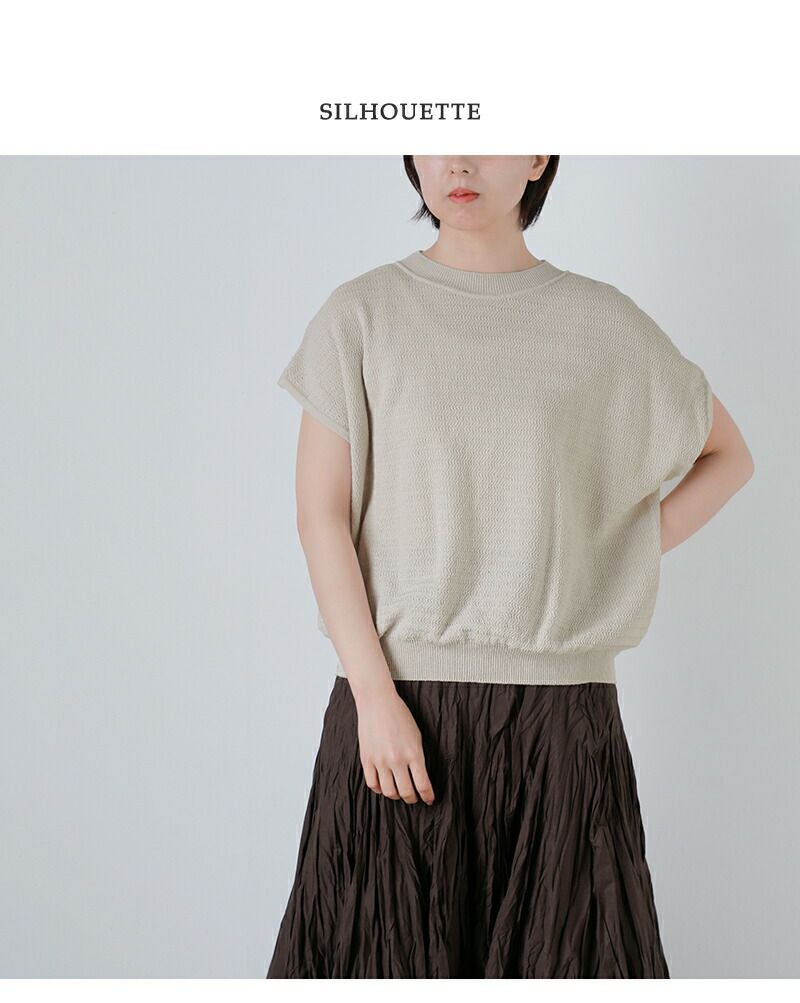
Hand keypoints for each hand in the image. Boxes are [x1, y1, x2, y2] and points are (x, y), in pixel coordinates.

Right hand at [355, 687, 435, 804]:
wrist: (377, 702)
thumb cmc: (400, 716)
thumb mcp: (416, 736)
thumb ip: (418, 757)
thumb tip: (420, 777)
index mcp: (413, 753)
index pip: (423, 784)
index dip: (428, 796)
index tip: (429, 800)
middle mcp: (396, 759)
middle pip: (406, 792)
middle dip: (412, 798)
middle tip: (414, 798)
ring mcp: (380, 761)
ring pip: (389, 791)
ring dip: (396, 796)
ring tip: (400, 793)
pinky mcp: (366, 759)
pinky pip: (372, 784)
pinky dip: (379, 789)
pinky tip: (384, 786)